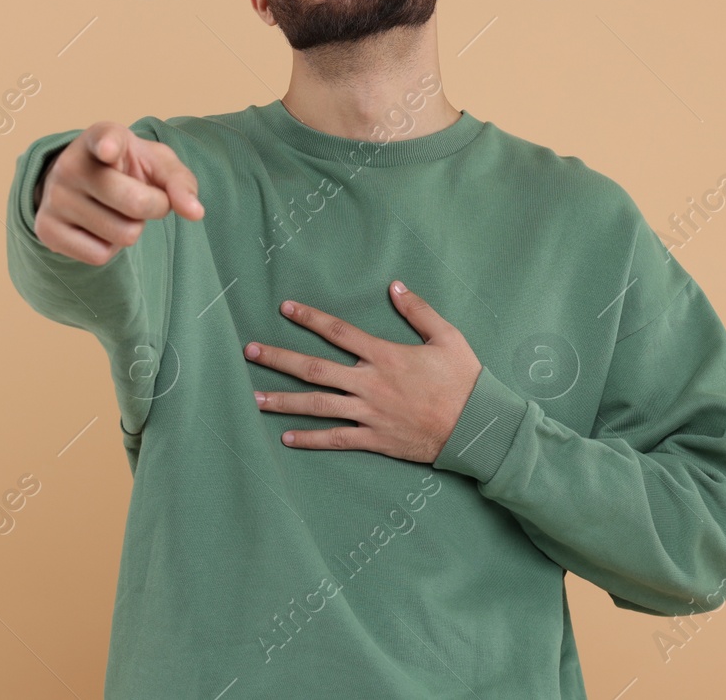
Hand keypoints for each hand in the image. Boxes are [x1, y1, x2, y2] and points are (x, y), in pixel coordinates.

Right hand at [33, 120, 202, 264]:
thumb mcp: (158, 164)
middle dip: (155, 207)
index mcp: (101, 137)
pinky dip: (111, 248)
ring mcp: (54, 198)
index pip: (105, 140)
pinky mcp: (46, 229)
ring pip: (122, 235)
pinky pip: (100, 256)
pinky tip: (100, 227)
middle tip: (146, 198)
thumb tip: (195, 213)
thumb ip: (181, 183)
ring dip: (132, 229)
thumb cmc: (128, 169)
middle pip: (136, 203)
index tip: (108, 150)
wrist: (83, 182)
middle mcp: (70, 165)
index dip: (110, 145)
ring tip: (117, 210)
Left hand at [244, 281, 482, 463]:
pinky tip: (286, 439)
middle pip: (314, 369)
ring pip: (317, 405)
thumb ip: (419, 311)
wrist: (476, 427)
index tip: (286, 307)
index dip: (310, 318)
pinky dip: (310, 439)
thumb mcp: (447, 336)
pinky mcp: (374, 439)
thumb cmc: (464, 380)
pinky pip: (335, 439)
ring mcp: (369, 413)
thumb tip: (396, 286)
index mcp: (385, 355)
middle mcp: (370, 383)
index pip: (338, 332)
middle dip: (279, 358)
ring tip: (254, 397)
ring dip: (283, 401)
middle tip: (250, 351)